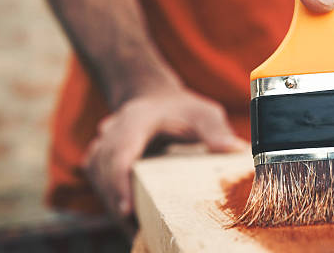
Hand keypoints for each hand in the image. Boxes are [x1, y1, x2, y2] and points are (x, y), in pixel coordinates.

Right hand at [83, 87, 246, 217]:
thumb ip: (216, 129)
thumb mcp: (203, 113)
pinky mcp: (100, 160)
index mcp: (136, 119)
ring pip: (98, 180)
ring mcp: (103, 145)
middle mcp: (113, 131)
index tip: (128, 210)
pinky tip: (132, 222)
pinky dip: (112, 203)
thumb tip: (236, 149)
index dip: (119, 181)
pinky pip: (98, 184)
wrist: (157, 101)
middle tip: (138, 233)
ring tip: (138, 233)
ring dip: (114, 207)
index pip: (120, 151)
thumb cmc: (182, 110)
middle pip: (104, 171)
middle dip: (118, 203)